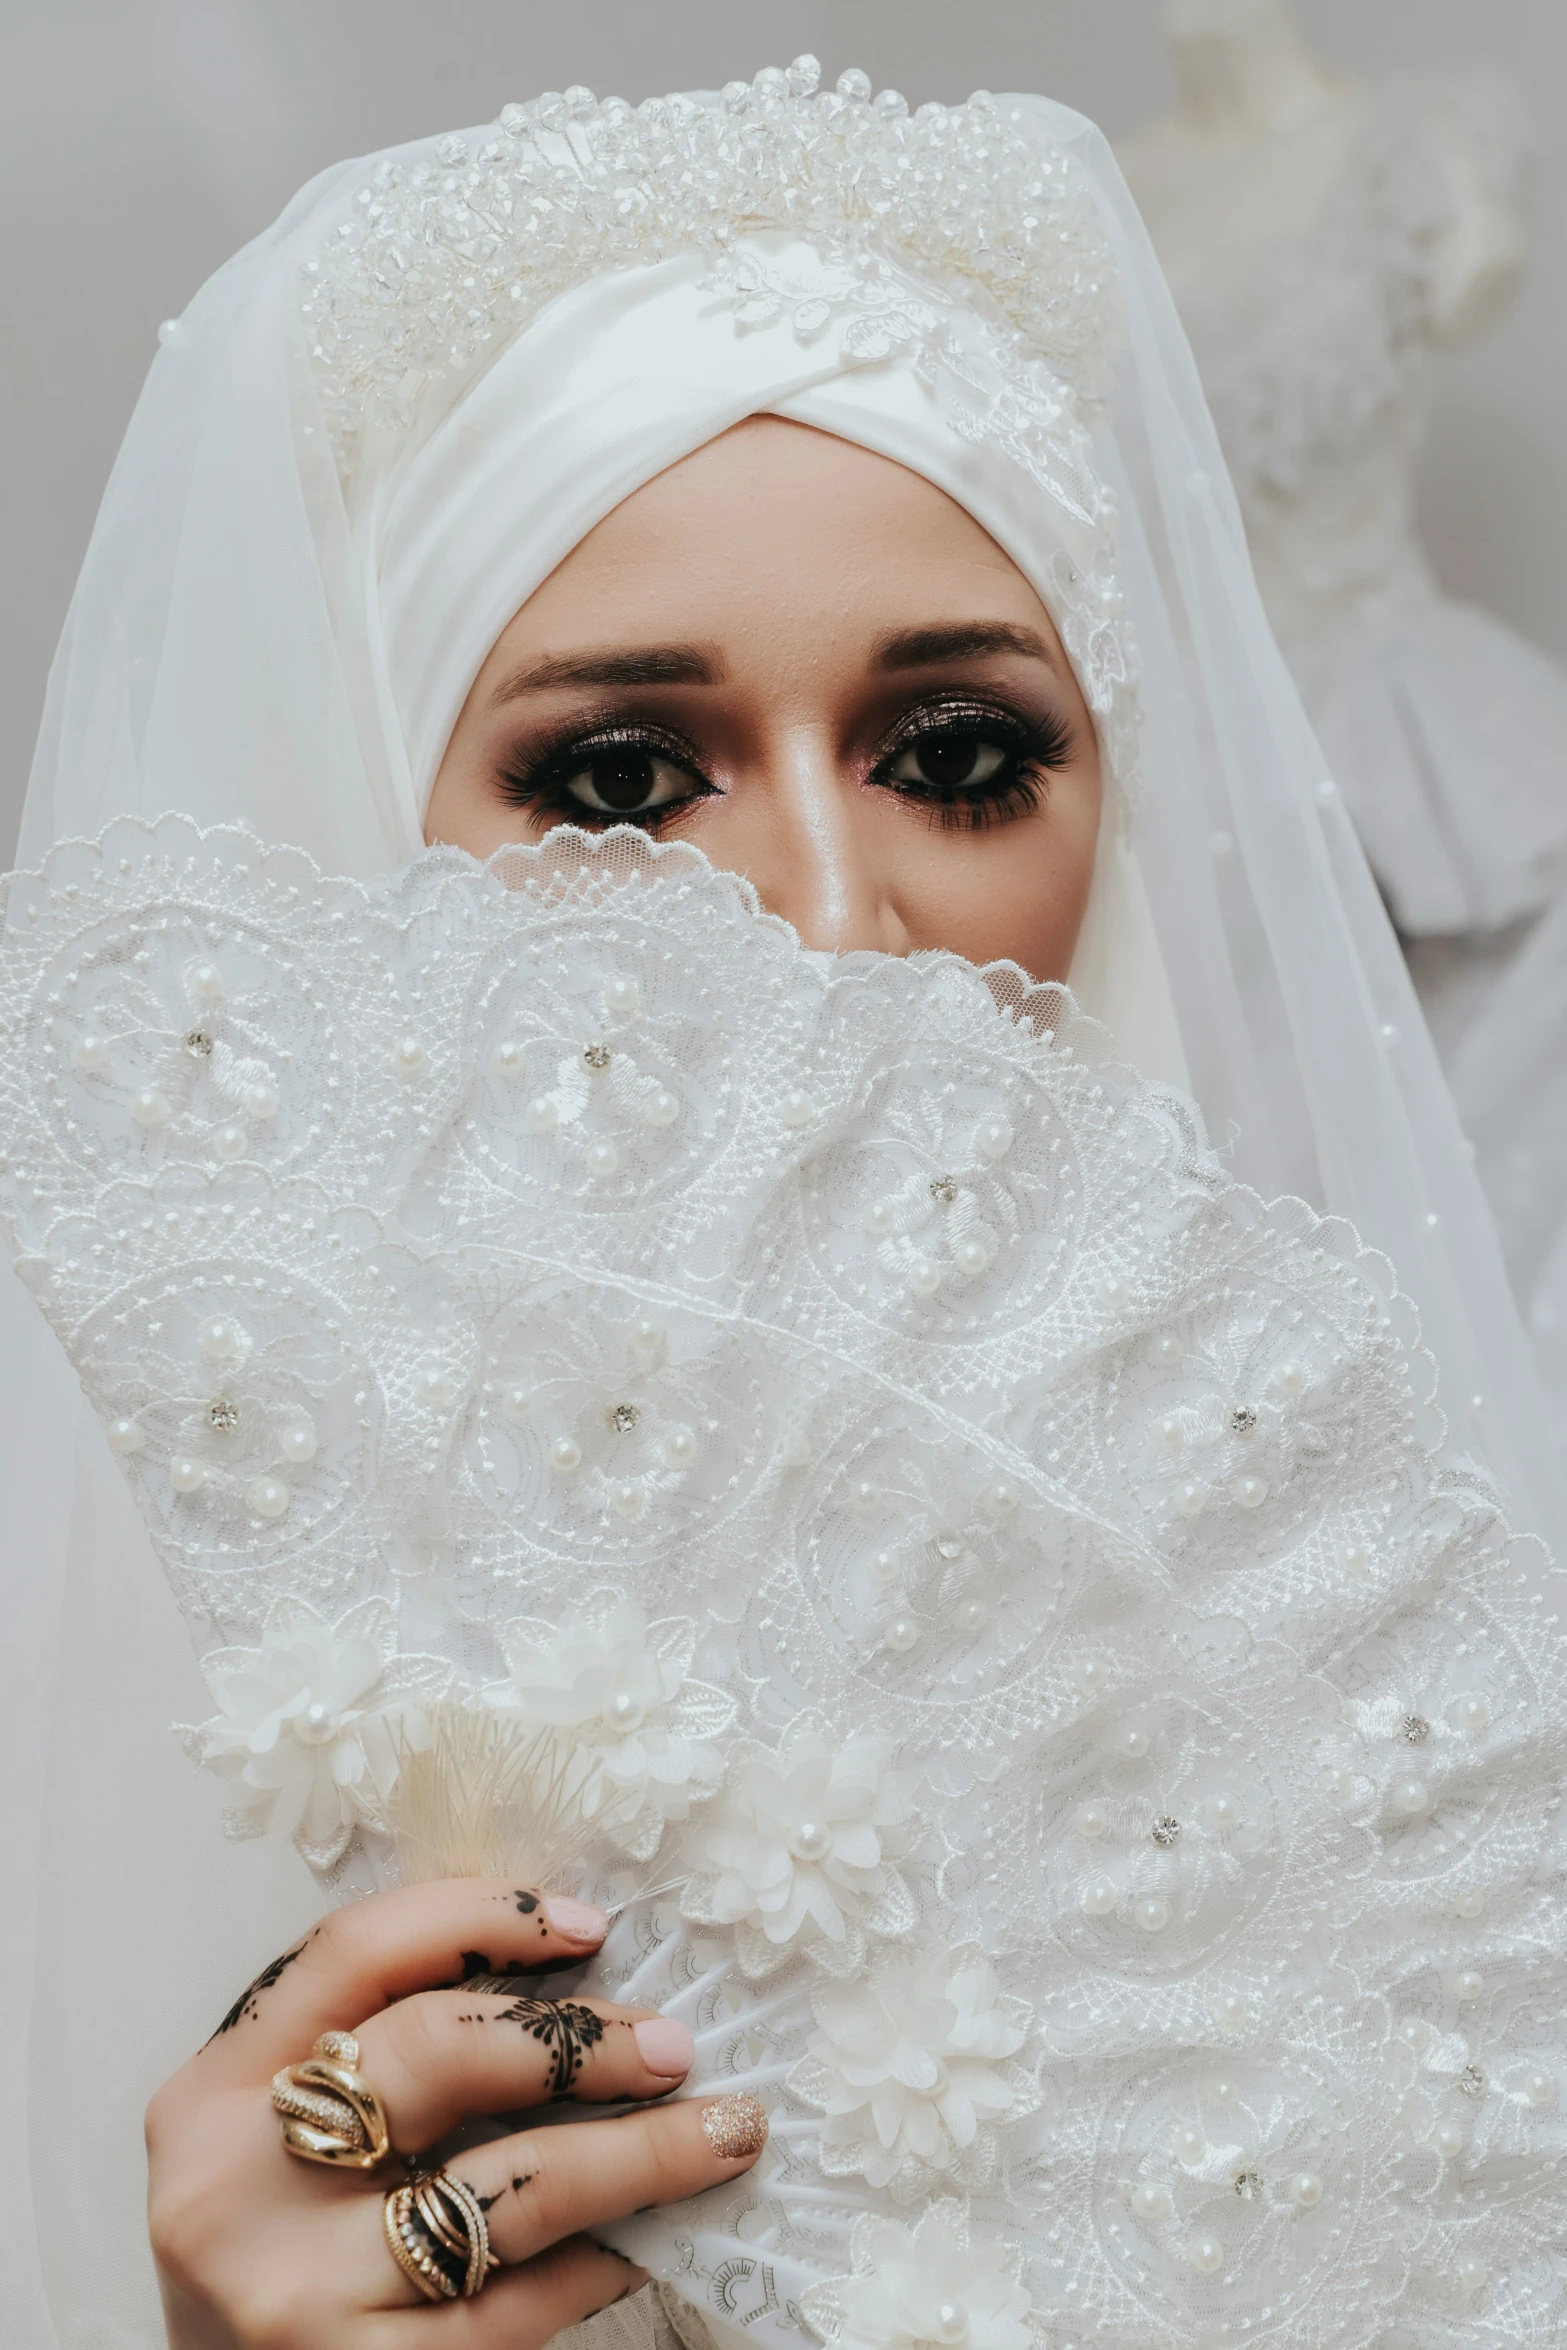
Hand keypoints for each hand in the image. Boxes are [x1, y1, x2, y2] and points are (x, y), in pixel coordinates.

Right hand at [146, 1878, 766, 2346]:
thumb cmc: (269, 2258)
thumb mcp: (275, 2145)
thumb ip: (366, 2058)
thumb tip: (560, 1979)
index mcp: (211, 2095)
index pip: (354, 1951)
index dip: (480, 1914)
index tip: (591, 1924)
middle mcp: (239, 2185)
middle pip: (436, 2053)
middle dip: (577, 2038)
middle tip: (673, 2042)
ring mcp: (300, 2292)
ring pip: (512, 2184)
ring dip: (641, 2152)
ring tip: (725, 2131)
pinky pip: (521, 2303)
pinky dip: (601, 2261)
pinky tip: (648, 2241)